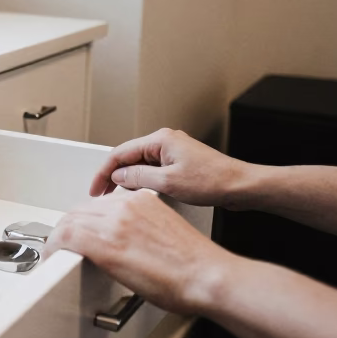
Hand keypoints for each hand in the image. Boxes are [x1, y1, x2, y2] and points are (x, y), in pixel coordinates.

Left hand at [53, 190, 233, 315]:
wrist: (208, 276)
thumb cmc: (195, 264)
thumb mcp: (164, 232)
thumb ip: (140, 228)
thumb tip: (124, 242)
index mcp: (141, 200)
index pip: (98, 203)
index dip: (83, 219)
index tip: (79, 231)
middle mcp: (126, 205)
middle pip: (80, 210)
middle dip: (68, 228)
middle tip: (61, 245)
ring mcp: (114, 222)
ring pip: (70, 222)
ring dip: (59, 239)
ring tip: (55, 253)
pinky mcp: (106, 243)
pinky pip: (66, 238)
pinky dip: (54, 248)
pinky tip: (53, 258)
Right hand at [88, 128, 252, 206]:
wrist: (241, 186)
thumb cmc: (213, 181)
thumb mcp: (168, 182)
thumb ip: (138, 178)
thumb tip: (118, 177)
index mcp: (160, 140)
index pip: (120, 153)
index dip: (104, 172)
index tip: (95, 189)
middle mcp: (165, 141)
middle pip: (128, 157)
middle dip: (113, 176)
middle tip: (101, 195)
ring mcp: (173, 151)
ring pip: (140, 164)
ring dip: (127, 180)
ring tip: (117, 197)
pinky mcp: (179, 163)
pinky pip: (152, 169)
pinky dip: (141, 181)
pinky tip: (138, 194)